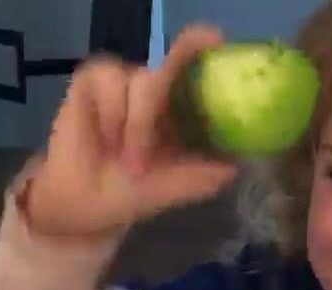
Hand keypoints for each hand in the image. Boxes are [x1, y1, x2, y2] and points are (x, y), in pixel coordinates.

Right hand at [26, 24, 236, 238]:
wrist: (91, 206)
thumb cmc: (137, 193)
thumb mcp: (181, 187)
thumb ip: (209, 173)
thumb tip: (240, 164)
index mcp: (182, 108)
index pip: (196, 68)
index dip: (204, 50)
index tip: (215, 41)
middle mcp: (158, 89)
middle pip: (173, 63)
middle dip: (171, 99)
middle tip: (160, 138)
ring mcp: (125, 82)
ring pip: (142, 80)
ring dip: (139, 126)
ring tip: (131, 161)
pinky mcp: (93, 81)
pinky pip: (109, 80)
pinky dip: (112, 113)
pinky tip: (107, 138)